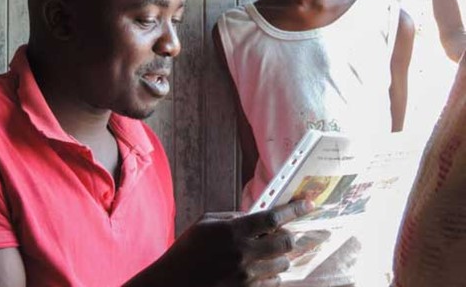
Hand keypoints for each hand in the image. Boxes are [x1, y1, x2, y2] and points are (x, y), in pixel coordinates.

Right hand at [129, 200, 312, 286]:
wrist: (174, 283)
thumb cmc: (187, 250)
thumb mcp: (206, 223)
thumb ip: (233, 217)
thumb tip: (257, 216)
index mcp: (233, 231)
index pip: (273, 217)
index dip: (294, 209)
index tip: (308, 204)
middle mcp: (244, 253)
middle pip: (286, 242)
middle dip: (291, 235)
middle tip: (288, 232)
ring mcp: (247, 276)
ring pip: (283, 264)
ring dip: (281, 256)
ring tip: (269, 252)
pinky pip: (273, 282)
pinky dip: (272, 274)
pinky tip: (261, 269)